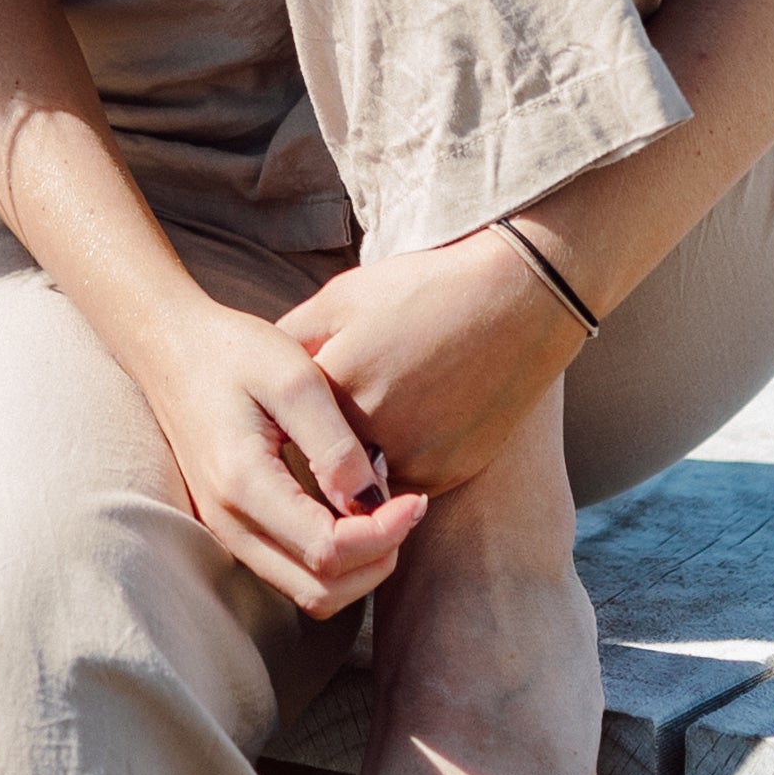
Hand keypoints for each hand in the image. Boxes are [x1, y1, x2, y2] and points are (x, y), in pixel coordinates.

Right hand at [125, 297, 427, 618]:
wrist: (169, 346)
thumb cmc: (231, 351)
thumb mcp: (295, 378)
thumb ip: (335, 446)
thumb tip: (373, 504)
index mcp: (242, 484)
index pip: (328, 551)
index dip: (384, 535)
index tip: (414, 498)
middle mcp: (227, 522)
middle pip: (320, 592)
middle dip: (376, 561)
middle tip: (404, 510)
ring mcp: (225, 530)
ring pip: (307, 592)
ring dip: (357, 567)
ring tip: (382, 512)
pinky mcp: (231, 527)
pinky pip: (290, 571)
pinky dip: (332, 560)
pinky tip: (349, 512)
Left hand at [280, 231, 577, 495]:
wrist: (515, 300)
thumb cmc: (421, 290)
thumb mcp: (342, 297)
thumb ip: (292, 337)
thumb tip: (258, 371)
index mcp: (333, 384)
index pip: (285, 422)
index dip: (287, 416)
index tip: (287, 412)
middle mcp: (368, 431)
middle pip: (320, 458)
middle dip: (318, 446)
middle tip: (334, 418)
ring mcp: (411, 458)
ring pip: (362, 479)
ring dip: (360, 463)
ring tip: (383, 417)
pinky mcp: (447, 473)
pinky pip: (405, 484)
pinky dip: (402, 465)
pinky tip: (417, 426)